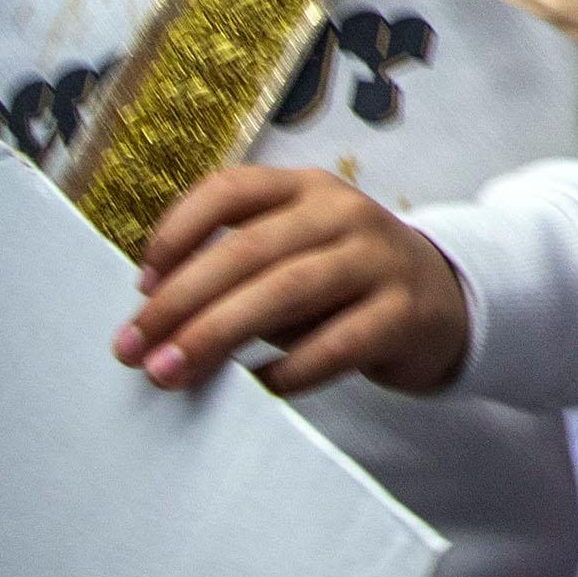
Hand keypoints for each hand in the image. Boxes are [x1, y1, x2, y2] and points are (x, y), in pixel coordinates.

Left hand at [120, 167, 469, 396]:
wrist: (445, 301)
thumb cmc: (343, 282)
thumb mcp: (297, 252)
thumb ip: (240, 270)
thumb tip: (158, 321)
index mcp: (306, 188)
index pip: (229, 189)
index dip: (176, 232)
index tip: (140, 284)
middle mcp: (343, 212)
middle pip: (248, 250)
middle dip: (180, 303)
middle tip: (132, 349)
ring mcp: (379, 259)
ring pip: (286, 291)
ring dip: (218, 335)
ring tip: (172, 372)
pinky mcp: (404, 312)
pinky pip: (336, 344)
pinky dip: (289, 370)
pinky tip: (257, 388)